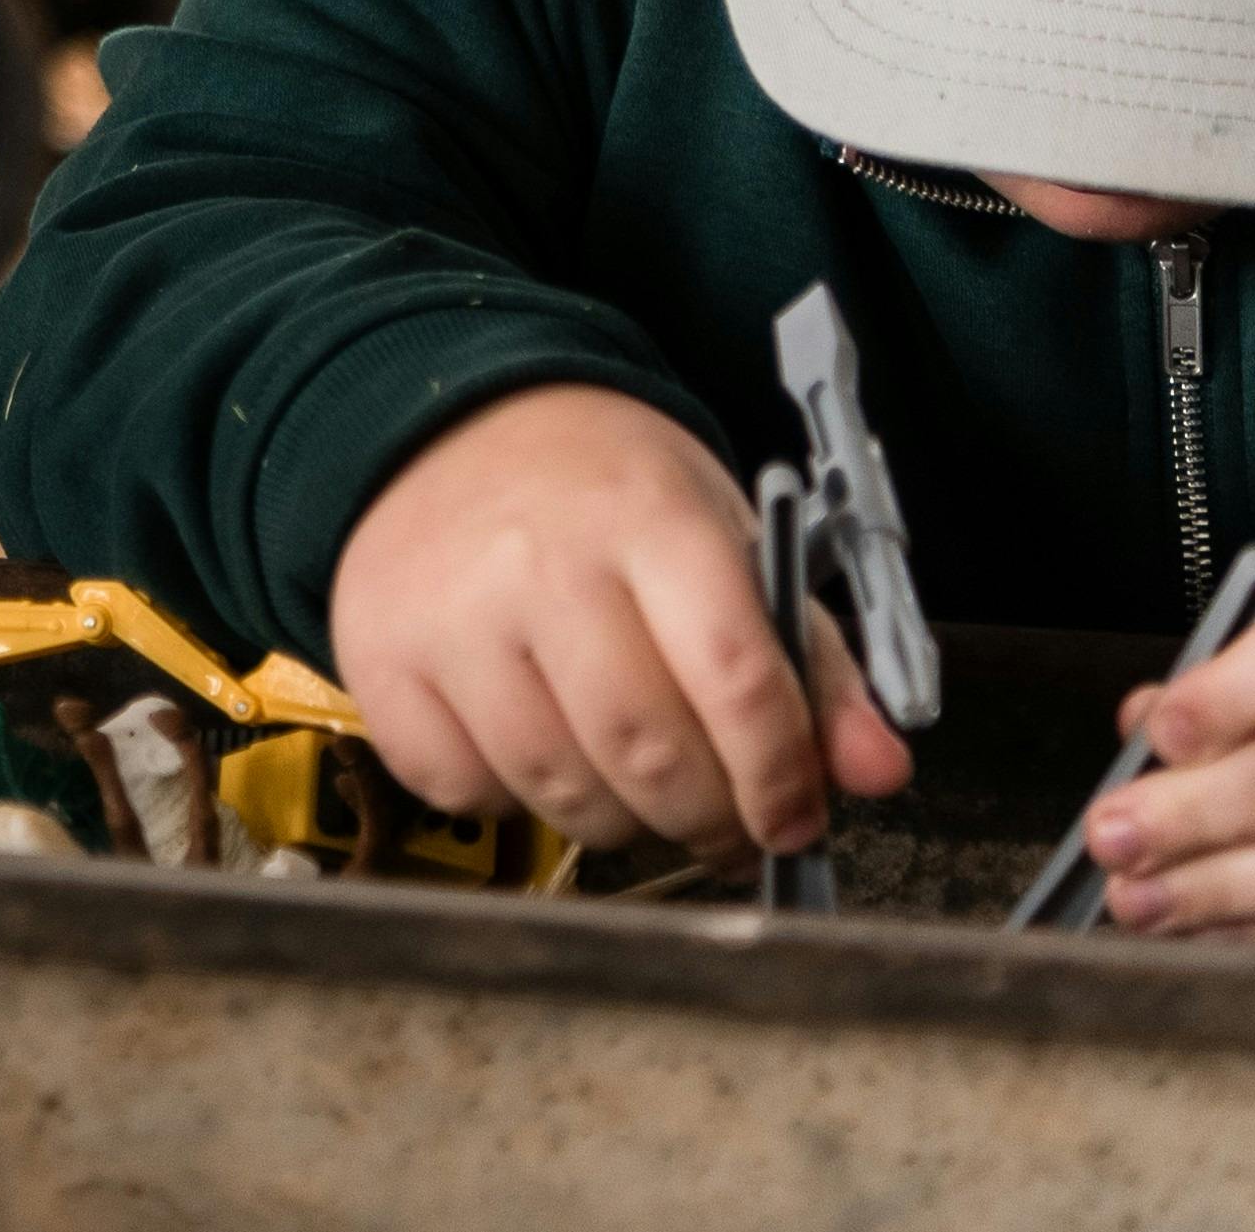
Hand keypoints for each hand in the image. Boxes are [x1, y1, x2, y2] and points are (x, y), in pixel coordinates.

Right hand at [327, 382, 910, 860]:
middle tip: (727, 826)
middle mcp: (539, 564)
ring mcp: (449, 616)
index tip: (796, 818)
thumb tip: (875, 773)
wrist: (446, 428)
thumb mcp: (726, 539)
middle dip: (709, 818)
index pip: (738, 680)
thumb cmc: (601, 493)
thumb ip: (811, 662)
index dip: (782, 776)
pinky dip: (511, 799)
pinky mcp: (380, 658)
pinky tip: (534, 746)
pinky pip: (461, 788)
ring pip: (558, 788)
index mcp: (648, 519)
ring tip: (636, 789)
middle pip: (648, 752)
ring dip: (619, 821)